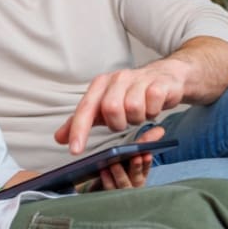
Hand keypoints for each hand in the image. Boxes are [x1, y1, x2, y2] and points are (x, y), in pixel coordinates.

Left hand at [54, 59, 188, 153]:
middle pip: (111, 109)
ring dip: (137, 119)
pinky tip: (153, 107)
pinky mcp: (158, 84)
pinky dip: (153, 113)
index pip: (86, 108)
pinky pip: (152, 106)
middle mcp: (118, 79)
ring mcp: (139, 80)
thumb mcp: (105, 106)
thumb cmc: (133, 94)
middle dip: (118, 123)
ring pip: (133, 109)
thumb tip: (60, 138)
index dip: (79, 130)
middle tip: (125, 121)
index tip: (75, 150)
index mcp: (101, 84)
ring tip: (141, 113)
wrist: (167, 78)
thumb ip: (82, 122)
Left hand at [93, 125, 165, 190]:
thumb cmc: (120, 169)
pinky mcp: (110, 196)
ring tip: (114, 163)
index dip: (147, 162)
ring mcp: (123, 193)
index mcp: (141, 176)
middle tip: (135, 158)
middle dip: (136, 167)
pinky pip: (110, 190)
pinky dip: (108, 180)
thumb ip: (145, 142)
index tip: (147, 154)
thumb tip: (160, 130)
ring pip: (123, 184)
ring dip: (120, 173)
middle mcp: (134, 186)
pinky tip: (104, 171)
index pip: (146, 168)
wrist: (102, 188)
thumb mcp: (131, 155)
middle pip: (136, 177)